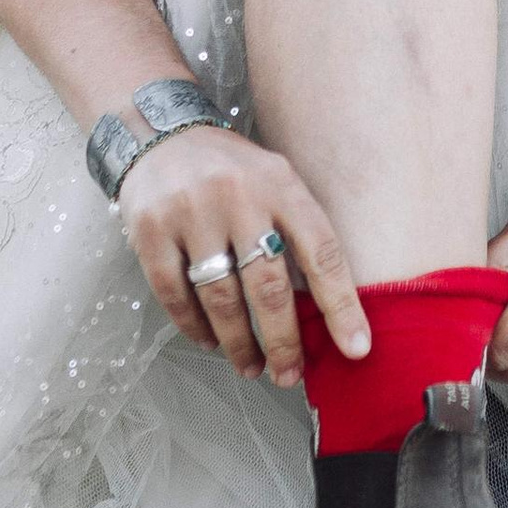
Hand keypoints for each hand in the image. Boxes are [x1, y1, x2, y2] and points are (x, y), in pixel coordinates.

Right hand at [114, 126, 363, 388]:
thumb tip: (322, 309)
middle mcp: (239, 197)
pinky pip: (175, 295)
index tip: (356, 349)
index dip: (343, 306)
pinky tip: (210, 342)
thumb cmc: (231, 170)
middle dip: (283, 341)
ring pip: (222, 299)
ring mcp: (191, 213)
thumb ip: (296, 231)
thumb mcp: (275, 180)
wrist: (158, 132)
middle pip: (269, 287)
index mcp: (281, 185)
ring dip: (239, 344)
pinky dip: (195, 327)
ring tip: (250, 366)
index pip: (322, 253)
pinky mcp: (151, 230)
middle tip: (289, 374)